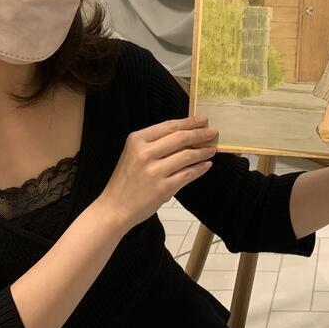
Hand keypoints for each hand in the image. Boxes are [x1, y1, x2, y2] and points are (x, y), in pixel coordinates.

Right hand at [97, 116, 217, 231]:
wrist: (115, 207)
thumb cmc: (126, 180)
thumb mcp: (133, 154)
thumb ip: (155, 144)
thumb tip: (186, 135)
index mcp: (136, 140)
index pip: (168, 126)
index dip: (188, 122)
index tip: (202, 119)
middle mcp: (145, 153)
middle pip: (180, 138)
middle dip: (199, 134)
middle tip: (213, 132)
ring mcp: (154, 171)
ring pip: (187, 156)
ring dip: (203, 152)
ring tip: (212, 149)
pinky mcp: (164, 188)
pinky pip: (188, 174)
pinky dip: (200, 168)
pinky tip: (206, 165)